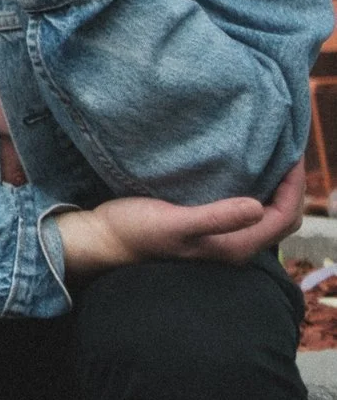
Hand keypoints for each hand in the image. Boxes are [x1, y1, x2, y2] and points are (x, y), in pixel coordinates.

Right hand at [54, 162, 304, 281]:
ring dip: (276, 190)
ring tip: (272, 158)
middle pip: (283, 219)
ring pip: (267, 216)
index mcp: (234, 247)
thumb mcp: (173, 222)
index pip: (284, 217)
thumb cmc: (135, 231)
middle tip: (287, 153)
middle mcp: (235, 247)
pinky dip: (258, 192)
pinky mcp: (209, 230)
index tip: (293, 153)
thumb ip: (216, 217)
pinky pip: (248, 212)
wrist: (105, 239)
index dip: (295, 187)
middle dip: (292, 188)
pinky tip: (245, 173)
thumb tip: (258, 206)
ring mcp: (223, 240)